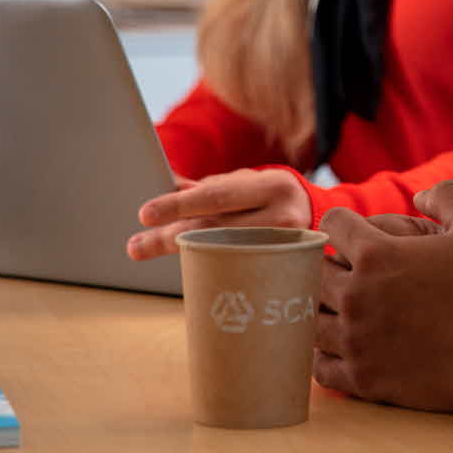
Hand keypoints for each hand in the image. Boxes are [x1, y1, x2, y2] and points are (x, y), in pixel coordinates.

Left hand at [125, 167, 313, 259]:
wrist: (317, 218)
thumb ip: (211, 185)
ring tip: (145, 248)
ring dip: (180, 251)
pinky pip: (235, 269)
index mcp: (271, 186)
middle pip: (216, 229)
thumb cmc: (271, 195)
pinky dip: (204, 264)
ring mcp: (284, 248)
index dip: (180, 204)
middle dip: (170, 236)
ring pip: (222, 252)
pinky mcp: (283, 270)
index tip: (146, 213)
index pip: (219, 196)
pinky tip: (182, 264)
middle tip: (135, 244)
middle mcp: (282, 217)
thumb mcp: (247, 182)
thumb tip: (168, 182)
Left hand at [313, 180, 452, 412]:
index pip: (332, 224)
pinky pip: (320, 366)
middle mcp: (355, 296)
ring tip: (340, 311)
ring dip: (323, 311)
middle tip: (348, 273)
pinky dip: (326, 355)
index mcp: (376, 255)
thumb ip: (446, 196)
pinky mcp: (362, 378)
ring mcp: (355, 340)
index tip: (356, 236)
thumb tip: (418, 197)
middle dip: (328, 267)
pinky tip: (342, 348)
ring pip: (310, 320)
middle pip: (313, 272)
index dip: (345, 225)